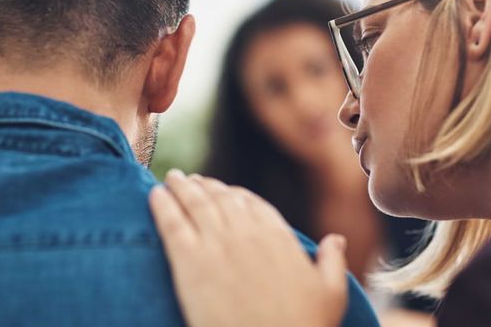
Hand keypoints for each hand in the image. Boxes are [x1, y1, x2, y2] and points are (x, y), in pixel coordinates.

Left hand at [149, 169, 348, 326]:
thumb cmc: (305, 326)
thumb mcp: (331, 292)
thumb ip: (332, 260)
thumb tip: (336, 239)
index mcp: (276, 235)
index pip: (251, 203)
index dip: (234, 194)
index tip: (223, 191)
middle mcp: (245, 232)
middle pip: (220, 197)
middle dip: (205, 186)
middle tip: (191, 180)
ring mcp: (215, 244)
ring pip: (194, 203)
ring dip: (181, 187)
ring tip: (172, 178)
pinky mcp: (189, 263)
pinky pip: (171, 224)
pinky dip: (162, 205)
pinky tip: (154, 194)